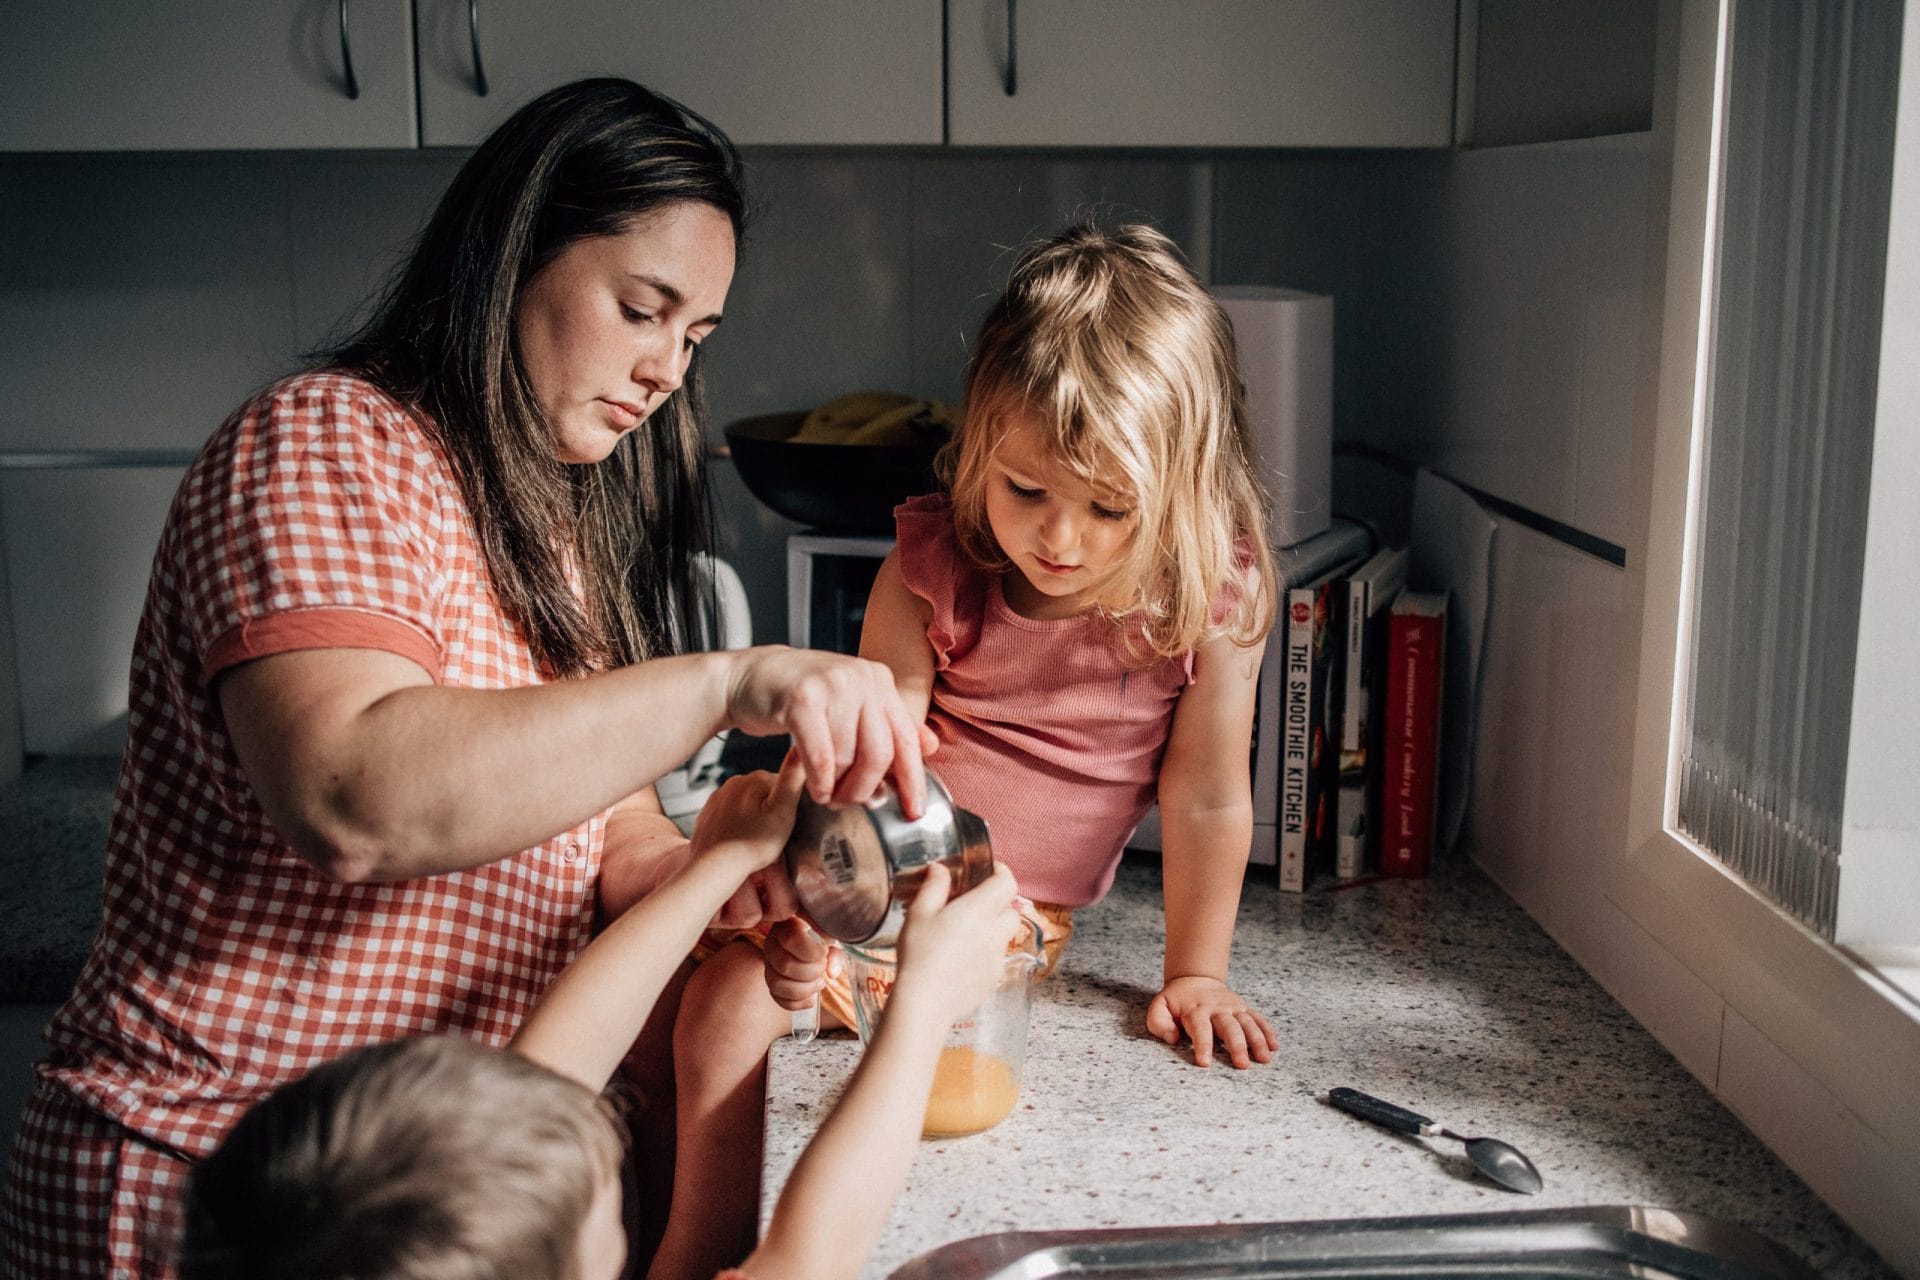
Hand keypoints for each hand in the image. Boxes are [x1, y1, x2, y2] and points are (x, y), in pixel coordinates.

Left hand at [688, 756, 805, 928]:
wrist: (714, 867)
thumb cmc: (751, 845)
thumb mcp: (783, 811)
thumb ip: (794, 778)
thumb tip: (801, 746)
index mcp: (755, 778)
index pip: (784, 785)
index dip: (792, 806)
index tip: (789, 824)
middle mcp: (734, 782)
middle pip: (765, 794)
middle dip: (772, 811)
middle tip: (773, 835)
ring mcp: (718, 798)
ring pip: (748, 804)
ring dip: (754, 818)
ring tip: (757, 841)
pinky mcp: (708, 814)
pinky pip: (730, 815)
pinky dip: (737, 825)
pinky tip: (741, 840)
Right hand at [721, 646, 934, 816]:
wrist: (751, 677)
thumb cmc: (802, 698)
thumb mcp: (851, 705)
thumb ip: (887, 726)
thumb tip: (930, 746)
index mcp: (879, 681)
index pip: (906, 738)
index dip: (913, 780)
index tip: (913, 811)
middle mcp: (861, 677)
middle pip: (880, 753)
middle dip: (865, 789)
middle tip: (849, 802)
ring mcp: (832, 684)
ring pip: (848, 757)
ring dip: (837, 787)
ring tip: (826, 793)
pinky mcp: (802, 697)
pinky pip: (821, 755)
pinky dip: (820, 781)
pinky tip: (815, 789)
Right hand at [763, 917, 839, 1012]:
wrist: (814, 942)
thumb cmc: (823, 937)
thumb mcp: (831, 938)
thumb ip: (835, 952)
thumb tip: (832, 972)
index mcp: (787, 926)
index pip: (792, 939)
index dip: (811, 951)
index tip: (824, 953)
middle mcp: (772, 944)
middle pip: (785, 965)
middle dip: (811, 972)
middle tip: (823, 968)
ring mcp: (768, 964)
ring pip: (776, 984)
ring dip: (804, 990)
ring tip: (819, 983)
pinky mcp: (770, 982)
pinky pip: (776, 998)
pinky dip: (796, 1003)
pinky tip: (811, 999)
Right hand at [892, 862, 1022, 1026]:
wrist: (925, 1002)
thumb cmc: (920, 954)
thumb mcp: (919, 913)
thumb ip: (933, 887)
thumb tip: (941, 869)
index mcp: (979, 910)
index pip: (1007, 882)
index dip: (1001, 872)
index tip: (987, 871)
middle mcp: (994, 932)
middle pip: (1011, 909)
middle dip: (998, 903)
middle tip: (973, 904)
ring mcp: (996, 958)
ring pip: (1004, 935)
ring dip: (991, 929)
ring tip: (963, 934)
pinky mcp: (993, 979)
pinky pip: (995, 959)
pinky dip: (984, 954)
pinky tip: (960, 960)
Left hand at [1146, 976, 1277, 1068]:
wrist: (1195, 978)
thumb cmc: (1176, 1000)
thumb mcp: (1159, 1006)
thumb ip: (1159, 1022)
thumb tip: (1172, 1038)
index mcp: (1195, 1011)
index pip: (1200, 1029)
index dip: (1202, 1045)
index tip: (1205, 1062)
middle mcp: (1217, 1008)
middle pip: (1229, 1027)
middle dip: (1237, 1046)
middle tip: (1242, 1065)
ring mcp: (1233, 1007)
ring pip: (1247, 1023)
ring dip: (1257, 1041)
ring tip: (1264, 1059)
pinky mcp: (1244, 1008)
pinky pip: (1258, 1018)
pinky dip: (1267, 1031)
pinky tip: (1274, 1046)